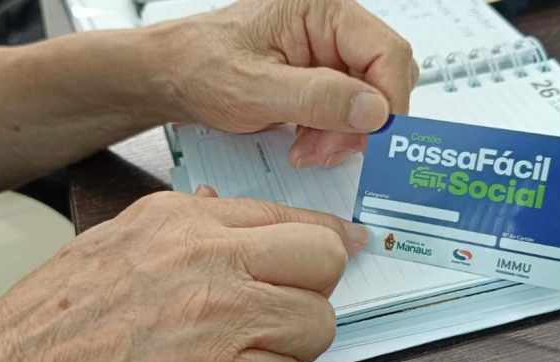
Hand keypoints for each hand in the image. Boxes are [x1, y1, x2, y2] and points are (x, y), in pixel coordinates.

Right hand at [0, 189, 366, 361]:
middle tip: (282, 316)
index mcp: (180, 222)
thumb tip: (221, 209)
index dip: (324, 240)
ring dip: (288, 352)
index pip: (289, 217)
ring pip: (317, 327)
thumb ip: (177, 227)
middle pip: (322, 262)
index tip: (344, 248)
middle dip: (312, 293)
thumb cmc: (42, 329)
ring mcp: (217, 318)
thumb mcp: (110, 246)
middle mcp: (206, 259)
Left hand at [152, 0, 418, 167]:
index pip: (387, 52)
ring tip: (307, 150)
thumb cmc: (199, 66)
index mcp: (323, 10)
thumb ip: (317, 98)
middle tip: (329, 150)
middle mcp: (331, 26)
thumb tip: (374, 110)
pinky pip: (345, 110)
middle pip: (383, 77)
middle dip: (360, 122)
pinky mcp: (319, 77)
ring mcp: (327, 52)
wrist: (171, 77)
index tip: (375, 139)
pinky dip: (331, 134)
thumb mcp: (255, 88)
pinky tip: (304, 144)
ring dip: (343, 134)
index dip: (388, 101)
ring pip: (367, 100)